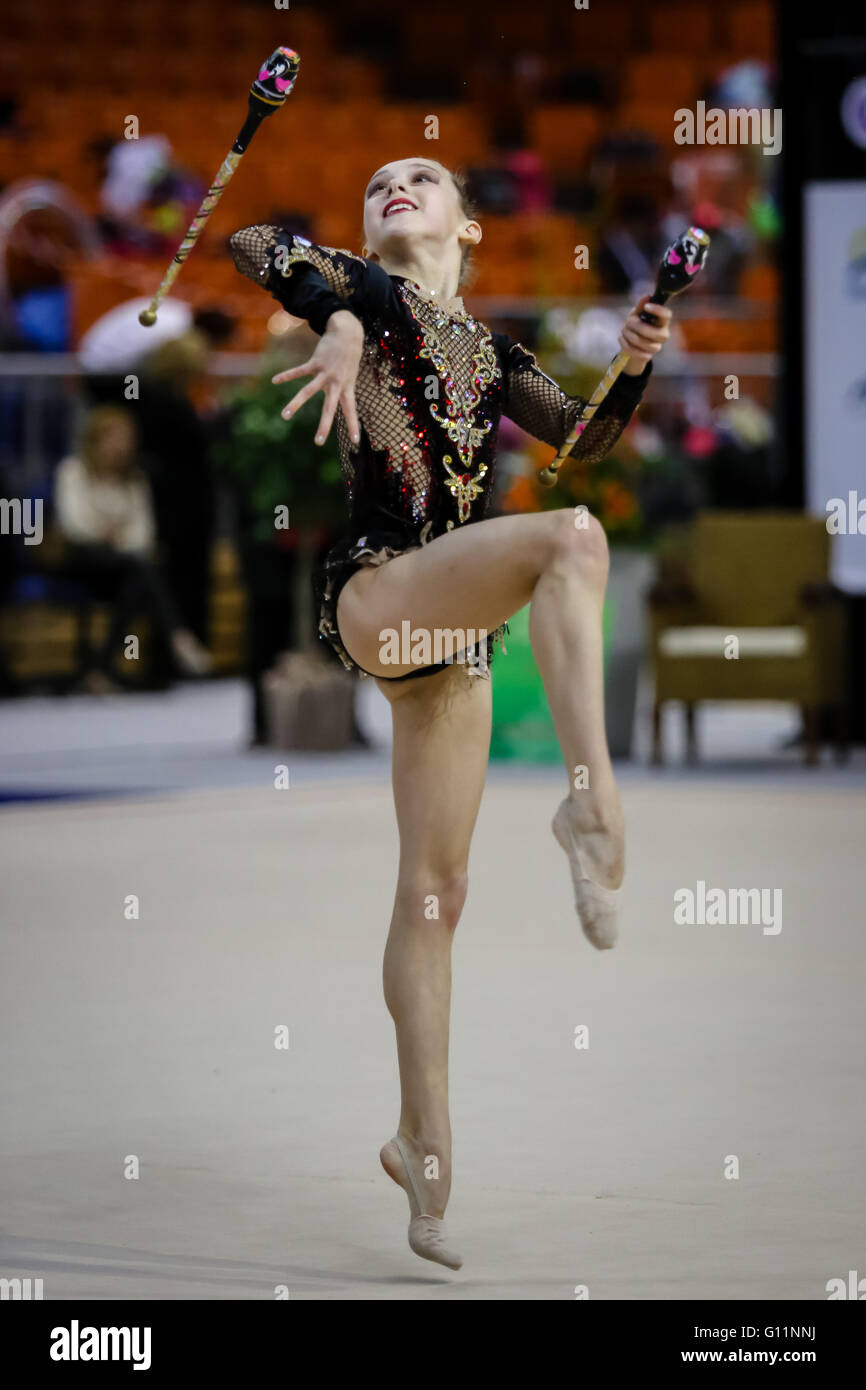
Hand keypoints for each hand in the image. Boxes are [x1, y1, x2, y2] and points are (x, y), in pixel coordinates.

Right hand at [271, 309, 362, 443]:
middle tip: (318, 442)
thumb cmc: (349, 357)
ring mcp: (325, 373)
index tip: (355, 441)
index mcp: (347, 388)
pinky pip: (299, 371)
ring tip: (284, 416)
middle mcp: (336, 383)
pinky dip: (286, 376)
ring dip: (295, 404)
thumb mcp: (350, 376)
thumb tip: (335, 402)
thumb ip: (341, 390)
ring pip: (308, 391)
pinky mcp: (315, 362)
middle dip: (324, 425)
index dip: (353, 425)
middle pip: (329, 408)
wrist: (347, 333)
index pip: (351, 411)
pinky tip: (275, 381)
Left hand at [620, 296, 671, 373]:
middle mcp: (663, 335)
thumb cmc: (637, 325)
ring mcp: (656, 347)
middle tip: (628, 321)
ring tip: (624, 330)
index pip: (666, 315)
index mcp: (663, 322)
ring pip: (639, 341)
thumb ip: (641, 306)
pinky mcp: (647, 356)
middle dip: (634, 325)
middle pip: (648, 330)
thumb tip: (647, 297)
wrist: (633, 344)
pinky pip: (633, 350)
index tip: (646, 307)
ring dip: (627, 334)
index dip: (658, 310)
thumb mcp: (637, 314)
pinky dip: (624, 343)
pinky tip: (621, 338)